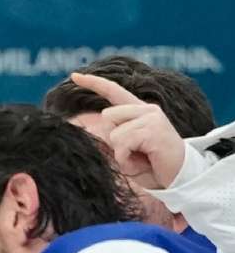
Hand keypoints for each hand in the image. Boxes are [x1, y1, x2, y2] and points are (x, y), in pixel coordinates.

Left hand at [70, 72, 186, 188]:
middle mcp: (146, 109)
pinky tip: (143, 161)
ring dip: (120, 152)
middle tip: (132, 153)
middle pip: (107, 117)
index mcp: (137, 111)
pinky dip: (125, 158)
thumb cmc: (149, 165)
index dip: (94, 83)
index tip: (74, 76)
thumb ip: (110, 138)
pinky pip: (123, 143)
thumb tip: (90, 131)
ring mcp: (152, 117)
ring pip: (114, 133)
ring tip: (139, 158)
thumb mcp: (124, 150)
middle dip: (112, 140)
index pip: (113, 91)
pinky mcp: (154, 128)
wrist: (178, 177)